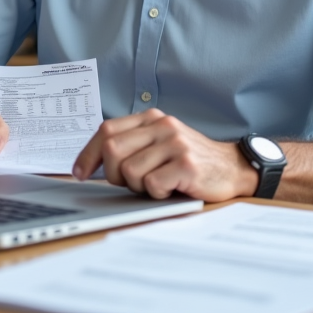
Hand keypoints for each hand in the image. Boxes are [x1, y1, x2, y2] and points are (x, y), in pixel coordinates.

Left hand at [72, 109, 258, 201]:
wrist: (233, 167)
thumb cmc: (190, 161)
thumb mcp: (160, 144)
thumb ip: (133, 145)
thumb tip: (94, 163)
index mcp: (151, 118)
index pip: (106, 130)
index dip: (88, 154)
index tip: (79, 173)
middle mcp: (162, 126)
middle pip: (113, 150)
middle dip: (114, 174)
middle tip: (130, 183)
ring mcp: (175, 144)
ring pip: (130, 171)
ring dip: (138, 187)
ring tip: (157, 184)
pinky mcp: (186, 165)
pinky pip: (152, 184)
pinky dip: (156, 194)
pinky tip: (171, 189)